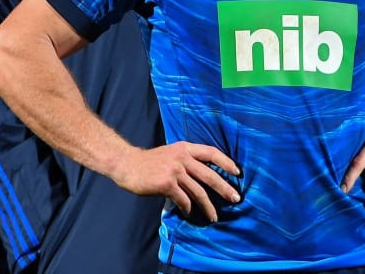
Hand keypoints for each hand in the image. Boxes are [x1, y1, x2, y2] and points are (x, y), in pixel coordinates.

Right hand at [114, 141, 240, 222]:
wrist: (127, 164)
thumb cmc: (149, 162)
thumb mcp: (171, 153)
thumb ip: (186, 160)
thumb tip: (203, 177)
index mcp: (185, 148)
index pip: (212, 152)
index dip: (226, 162)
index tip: (237, 172)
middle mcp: (182, 157)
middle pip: (209, 174)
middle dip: (224, 188)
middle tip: (235, 198)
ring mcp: (175, 170)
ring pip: (198, 191)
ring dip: (207, 206)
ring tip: (213, 217)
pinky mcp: (166, 184)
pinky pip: (183, 199)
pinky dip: (188, 208)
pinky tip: (189, 213)